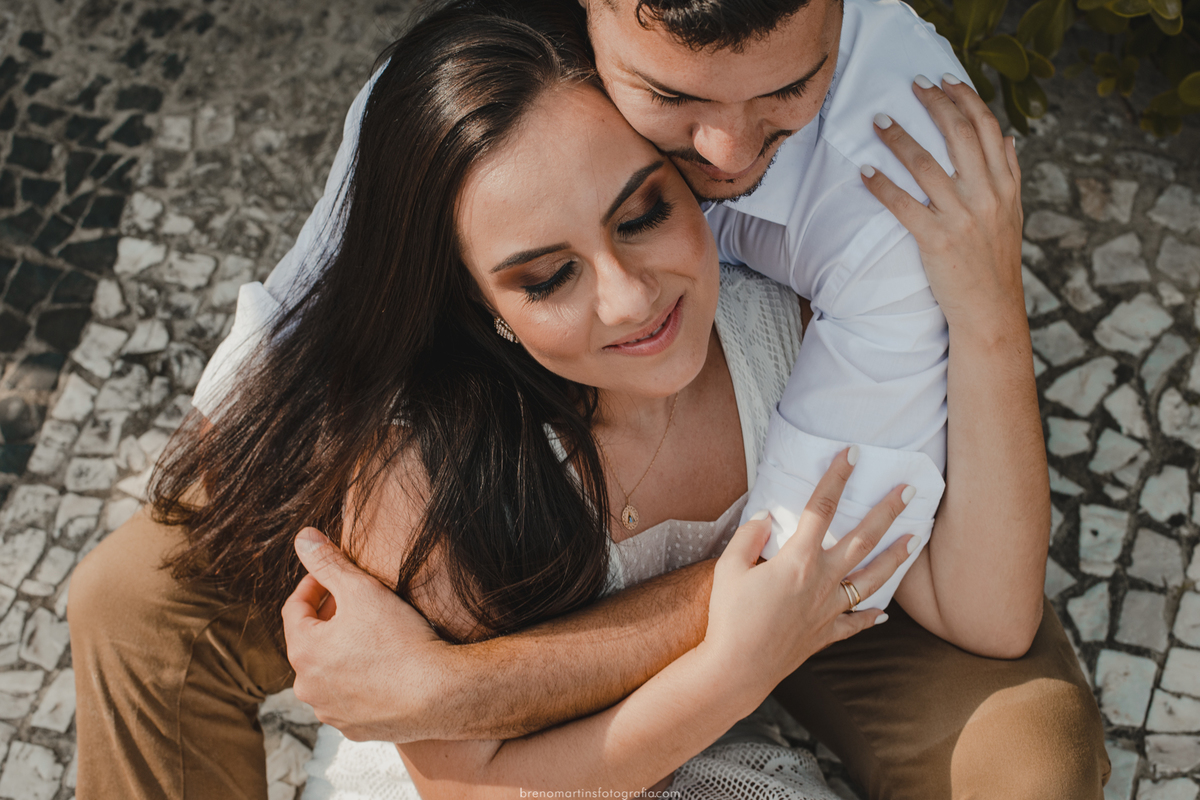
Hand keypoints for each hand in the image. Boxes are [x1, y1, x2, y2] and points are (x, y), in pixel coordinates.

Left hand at [282, 527, 449, 741]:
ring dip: (341, 652)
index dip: (314, 585)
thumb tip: (302, 537)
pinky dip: (358, 681)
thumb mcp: (362, 589)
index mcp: (303, 651)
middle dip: (328, 619)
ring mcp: (330, 711)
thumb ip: (328, 562)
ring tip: (371, 636)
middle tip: (356, 603)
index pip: (294, 608)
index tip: (334, 576)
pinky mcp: (355, 729)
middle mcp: (308, 686)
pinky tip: (382, 667)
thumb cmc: (400, 640)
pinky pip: (348, 698)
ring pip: (328, 672)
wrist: (438, 693)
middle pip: (310, 641)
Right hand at [702, 448, 915, 697]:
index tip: (851, 454)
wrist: (737, 669)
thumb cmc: (730, 617)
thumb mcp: (729, 568)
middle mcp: (822, 581)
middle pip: (863, 539)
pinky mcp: (826, 634)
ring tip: (916, 537)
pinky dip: (872, 617)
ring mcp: (829, 609)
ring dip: (897, 556)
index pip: (822, 508)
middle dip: (888, 511)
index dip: (837, 477)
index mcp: (798, 560)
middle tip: (909, 490)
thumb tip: (766, 518)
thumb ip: (749, 537)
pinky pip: (856, 623)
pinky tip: (885, 612)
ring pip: (872, 579)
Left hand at [861, 75, 1024, 333]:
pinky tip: (866, 171)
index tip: (945, 79)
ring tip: (878, 121)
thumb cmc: (995, 261)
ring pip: (926, 165)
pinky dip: (882, 186)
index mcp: (1005, 185)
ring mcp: (962, 218)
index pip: (987, 128)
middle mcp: (987, 195)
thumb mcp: (1013, 214)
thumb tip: (1007, 136)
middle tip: (912, 85)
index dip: (965, 98)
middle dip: (934, 104)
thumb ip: (1010, 173)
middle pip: (959, 135)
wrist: (991, 310)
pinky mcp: (937, 241)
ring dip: (899, 138)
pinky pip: (904, 206)